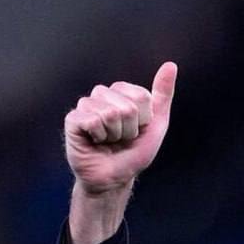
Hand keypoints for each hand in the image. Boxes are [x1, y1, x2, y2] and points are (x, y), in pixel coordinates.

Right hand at [64, 62, 176, 193]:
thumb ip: (163, 95)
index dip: (143, 121)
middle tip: (121, 140)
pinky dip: (99, 137)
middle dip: (129, 131)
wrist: (114, 178)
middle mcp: (103, 94)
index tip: (136, 132)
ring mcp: (86, 105)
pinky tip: (95, 141)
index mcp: (122, 92)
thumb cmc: (133, 153)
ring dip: (114, 135)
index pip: (141, 97)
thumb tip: (170, 65)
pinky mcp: (73, 119)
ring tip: (108, 141)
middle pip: (127, 107)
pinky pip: (93, 121)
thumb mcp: (156, 125)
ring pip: (110, 114)